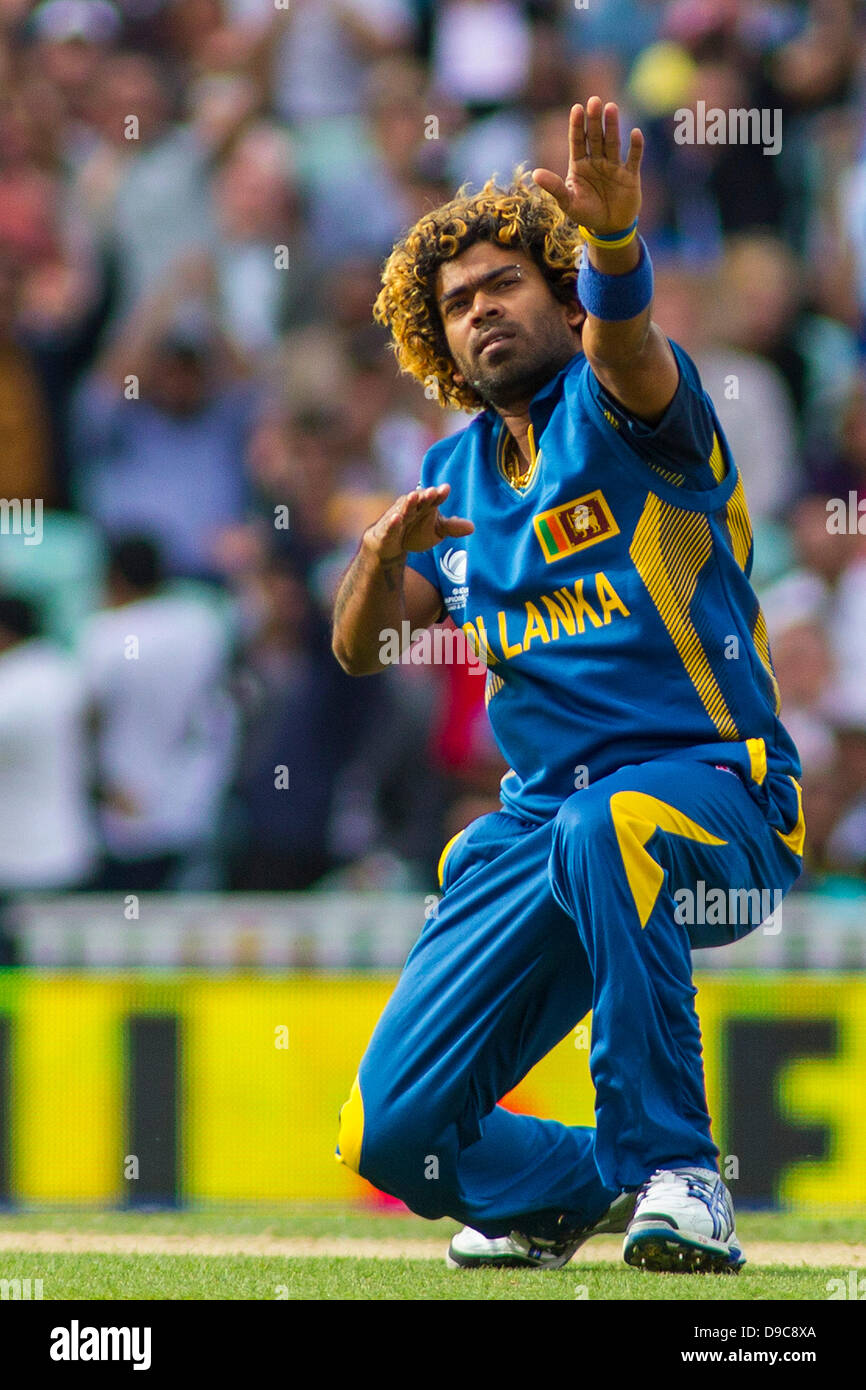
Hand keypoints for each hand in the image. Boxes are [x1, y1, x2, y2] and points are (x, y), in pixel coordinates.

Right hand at [364, 485, 473, 561]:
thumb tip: (473, 527)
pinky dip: (392, 522)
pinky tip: (395, 518)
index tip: (446, 488)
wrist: (390, 545)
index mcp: (425, 506)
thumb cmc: (415, 532)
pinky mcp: (385, 530)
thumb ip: (452, 527)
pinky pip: (389, 526)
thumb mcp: (436, 531)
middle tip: (433, 491)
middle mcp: (411, 508)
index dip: (439, 494)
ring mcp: (397, 517)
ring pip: (404, 509)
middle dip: (425, 495)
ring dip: (409, 503)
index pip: (434, 498)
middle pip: (419, 500)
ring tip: (414, 497)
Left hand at [532, 97, 642, 234]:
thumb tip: (535, 174)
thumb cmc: (586, 214)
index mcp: (580, 164)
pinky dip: (636, 147)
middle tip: (594, 101)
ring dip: (612, 126)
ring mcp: (614, 166)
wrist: (609, 228)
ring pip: (613, 143)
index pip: (577, 141)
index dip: (577, 125)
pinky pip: (634, 158)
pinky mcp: (630, 175)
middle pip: (595, 137)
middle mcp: (596, 161)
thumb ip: (554, 187)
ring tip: (611, 108)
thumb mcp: (568, 202)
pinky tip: (635, 133)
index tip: (576, 108)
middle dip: (594, 120)